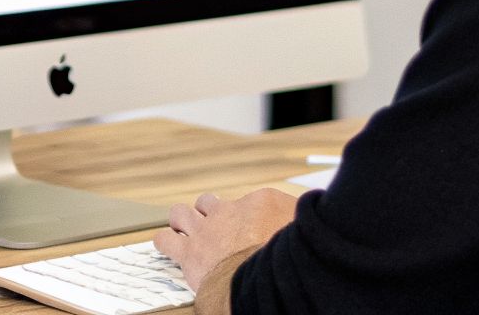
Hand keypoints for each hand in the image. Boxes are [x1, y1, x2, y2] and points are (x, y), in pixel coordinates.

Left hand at [152, 188, 297, 290]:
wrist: (266, 277)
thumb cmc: (288, 256)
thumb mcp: (305, 226)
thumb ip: (300, 217)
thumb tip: (312, 210)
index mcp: (260, 204)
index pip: (251, 202)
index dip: (249, 217)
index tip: (253, 229)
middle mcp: (229, 212)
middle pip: (209, 201)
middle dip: (208, 212)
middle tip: (214, 228)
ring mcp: (205, 230)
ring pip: (182, 213)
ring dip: (183, 221)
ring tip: (186, 231)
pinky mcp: (188, 253)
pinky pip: (166, 239)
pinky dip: (166, 241)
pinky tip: (170, 245)